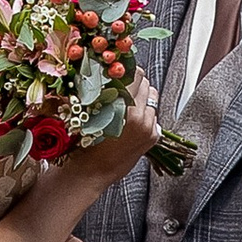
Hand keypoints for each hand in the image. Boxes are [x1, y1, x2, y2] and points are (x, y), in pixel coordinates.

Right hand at [60, 73, 159, 196]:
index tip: (123, 71)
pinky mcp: (153, 137)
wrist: (93, 170)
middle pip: (147, 85)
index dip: (129, 71)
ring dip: (142, 99)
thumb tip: (117, 76)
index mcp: (126, 108)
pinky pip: (153, 116)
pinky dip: (145, 115)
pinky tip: (132, 120)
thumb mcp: (93, 111)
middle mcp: (141, 117)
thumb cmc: (88, 143)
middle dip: (136, 84)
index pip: (137, 75)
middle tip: (124, 87)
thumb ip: (110, 93)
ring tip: (128, 106)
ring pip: (152, 99)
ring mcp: (149, 127)